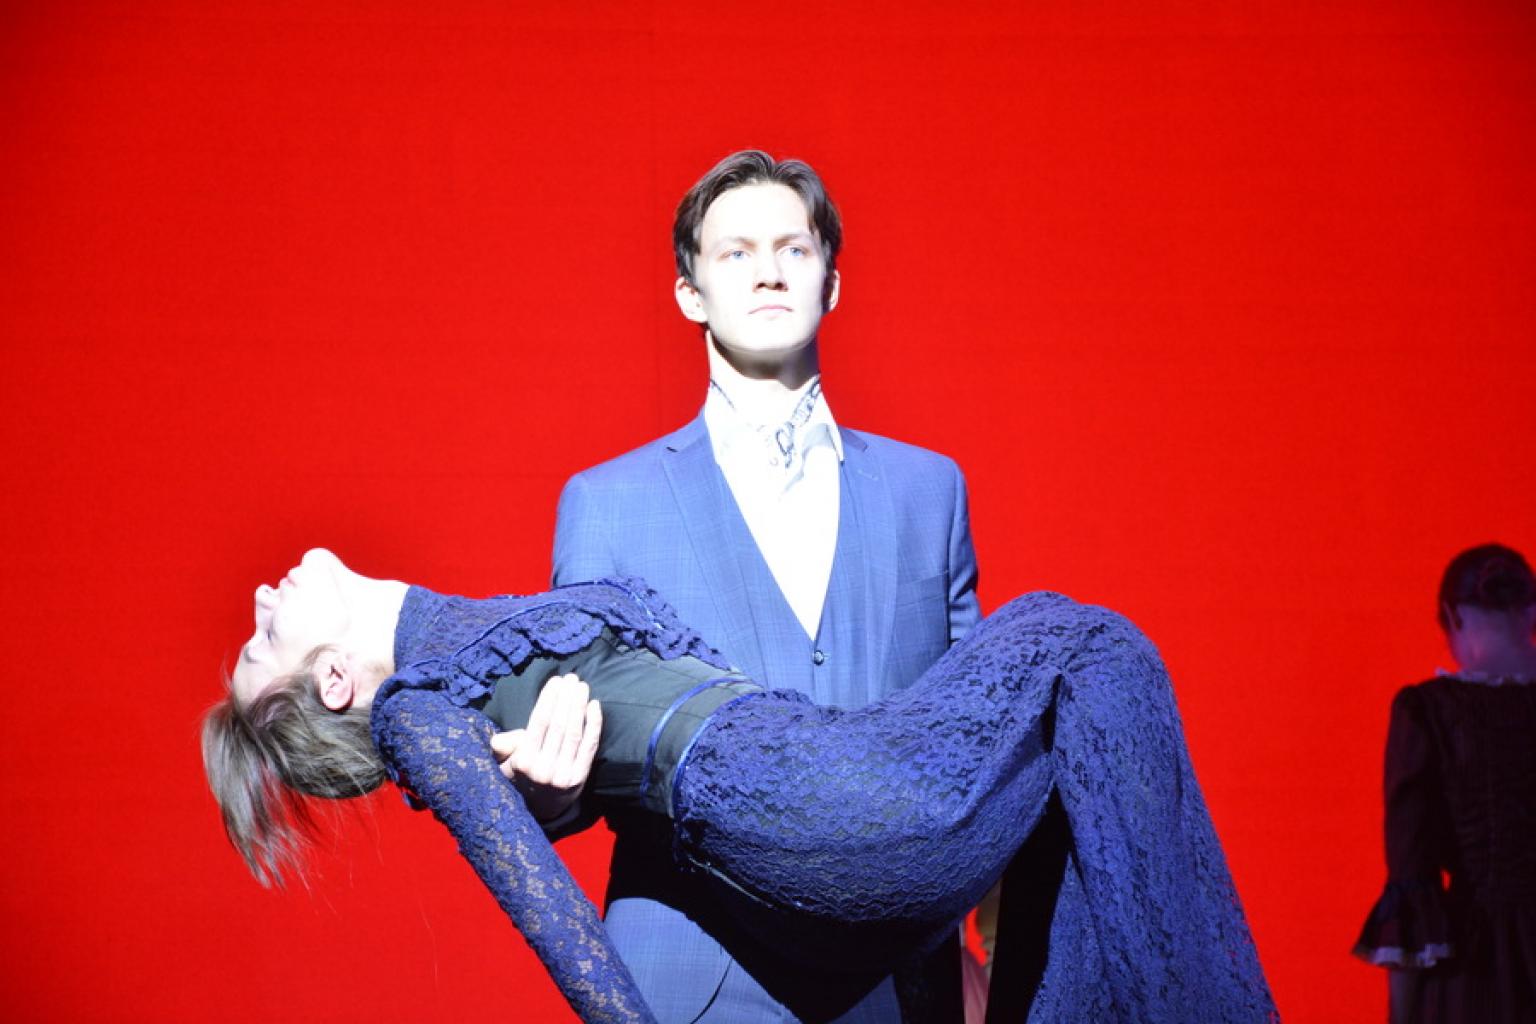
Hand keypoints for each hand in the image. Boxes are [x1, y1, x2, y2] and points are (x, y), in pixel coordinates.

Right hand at [490, 673, 601, 823]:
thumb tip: (498, 740)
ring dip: (579, 706)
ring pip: (574, 733)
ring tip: (582, 687)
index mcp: (524, 760)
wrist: (542, 806)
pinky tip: (595, 706)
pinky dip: (594, 725)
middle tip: (572, 678)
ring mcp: (563, 773)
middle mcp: (544, 768)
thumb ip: (504, 746)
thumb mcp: (506, 762)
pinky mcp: (580, 776)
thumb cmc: (523, 774)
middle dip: (566, 698)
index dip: (549, 699)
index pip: (538, 723)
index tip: (556, 681)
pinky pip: (589, 746)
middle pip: (558, 725)